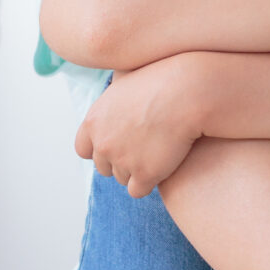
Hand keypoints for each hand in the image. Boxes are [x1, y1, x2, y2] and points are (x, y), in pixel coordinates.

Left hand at [75, 56, 206, 196]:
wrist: (186, 93)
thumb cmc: (160, 79)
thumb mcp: (124, 79)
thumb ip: (111, 95)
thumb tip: (108, 87)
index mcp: (93, 121)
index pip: (83, 149)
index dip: (100, 148)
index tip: (116, 144)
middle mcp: (103, 143)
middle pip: (104, 167)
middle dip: (120, 161)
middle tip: (143, 148)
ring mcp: (122, 161)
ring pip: (122, 178)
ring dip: (136, 171)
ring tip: (157, 152)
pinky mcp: (144, 174)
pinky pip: (138, 190)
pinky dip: (148, 182)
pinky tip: (162, 167)